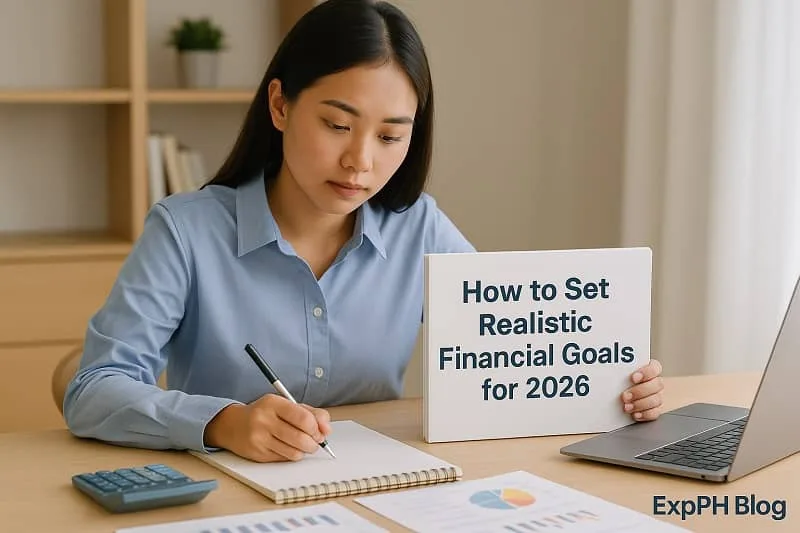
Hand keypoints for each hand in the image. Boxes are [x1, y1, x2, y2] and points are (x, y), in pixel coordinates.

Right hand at [204, 394, 331, 461]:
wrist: (232, 425)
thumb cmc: (265, 413)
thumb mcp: (286, 405)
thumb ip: (311, 413)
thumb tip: (327, 429)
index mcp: (273, 403)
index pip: (303, 418)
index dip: (316, 428)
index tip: (319, 431)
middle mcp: (264, 420)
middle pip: (301, 438)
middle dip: (314, 442)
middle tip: (315, 441)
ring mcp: (259, 438)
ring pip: (294, 452)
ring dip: (304, 451)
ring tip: (302, 445)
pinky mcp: (258, 454)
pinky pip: (285, 459)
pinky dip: (292, 455)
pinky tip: (288, 448)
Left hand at [621, 359, 663, 421]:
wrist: (627, 393)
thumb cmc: (621, 380)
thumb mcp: (619, 373)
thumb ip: (618, 372)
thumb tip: (604, 370)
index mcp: (649, 370)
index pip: (655, 368)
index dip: (646, 372)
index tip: (633, 378)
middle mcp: (655, 382)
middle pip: (657, 385)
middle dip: (639, 391)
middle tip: (625, 396)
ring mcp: (657, 396)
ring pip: (656, 400)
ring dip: (641, 404)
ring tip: (627, 407)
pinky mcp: (656, 409)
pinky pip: (655, 412)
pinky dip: (645, 414)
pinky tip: (635, 414)